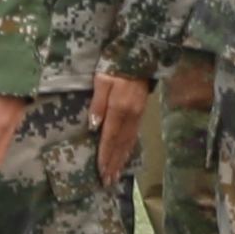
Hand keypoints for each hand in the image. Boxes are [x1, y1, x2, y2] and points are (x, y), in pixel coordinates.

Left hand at [91, 67, 152, 183]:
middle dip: (114, 163)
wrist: (140, 52)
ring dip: (122, 158)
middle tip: (108, 181)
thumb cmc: (115, 64)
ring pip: (129, 141)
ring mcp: (138, 113)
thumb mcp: (101, 80)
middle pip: (121, 144)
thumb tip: (93, 127)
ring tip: (117, 174)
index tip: (101, 173)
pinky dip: (129, 147)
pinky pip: (134, 134)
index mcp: (119, 109)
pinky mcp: (141, 110)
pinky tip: (126, 154)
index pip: (110, 139)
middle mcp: (131, 115)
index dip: (105, 157)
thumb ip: (97, 103)